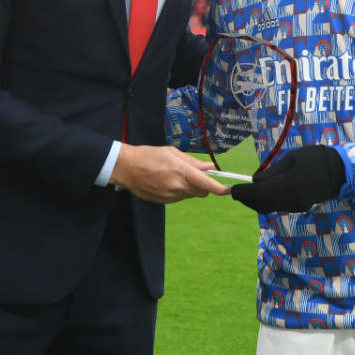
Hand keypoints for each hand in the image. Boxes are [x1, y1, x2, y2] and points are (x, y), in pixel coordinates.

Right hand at [110, 143, 229, 202]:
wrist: (126, 168)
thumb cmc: (149, 156)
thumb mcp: (172, 153)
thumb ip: (193, 162)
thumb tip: (209, 167)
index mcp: (182, 172)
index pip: (207, 185)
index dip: (220, 189)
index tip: (228, 190)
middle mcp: (178, 187)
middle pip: (202, 192)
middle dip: (203, 185)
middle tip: (194, 173)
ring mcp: (171, 196)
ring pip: (190, 195)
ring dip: (190, 187)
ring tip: (174, 174)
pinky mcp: (164, 201)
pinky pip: (179, 198)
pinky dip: (179, 191)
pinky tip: (167, 181)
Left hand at [230, 145, 344, 213]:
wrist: (339, 171)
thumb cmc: (315, 158)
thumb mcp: (291, 159)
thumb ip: (272, 173)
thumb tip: (255, 181)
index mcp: (286, 186)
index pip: (257, 193)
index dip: (243, 193)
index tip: (232, 190)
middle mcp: (289, 201)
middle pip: (261, 205)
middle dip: (247, 200)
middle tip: (236, 192)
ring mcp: (295, 207)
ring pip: (269, 208)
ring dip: (256, 202)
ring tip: (247, 192)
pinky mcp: (300, 207)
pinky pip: (279, 206)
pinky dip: (268, 202)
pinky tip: (263, 193)